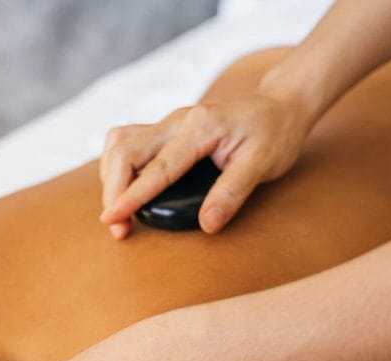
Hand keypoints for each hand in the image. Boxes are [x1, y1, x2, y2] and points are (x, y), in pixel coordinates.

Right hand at [99, 87, 311, 236]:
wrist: (280, 106)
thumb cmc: (275, 134)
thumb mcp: (263, 164)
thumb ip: (232, 192)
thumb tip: (207, 224)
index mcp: (200, 128)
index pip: (156, 167)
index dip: (131, 196)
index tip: (112, 219)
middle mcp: (177, 120)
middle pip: (124, 150)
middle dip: (113, 190)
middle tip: (118, 225)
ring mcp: (168, 122)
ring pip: (118, 143)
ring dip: (111, 177)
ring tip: (120, 210)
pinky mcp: (165, 129)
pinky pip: (127, 143)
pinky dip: (117, 167)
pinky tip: (127, 188)